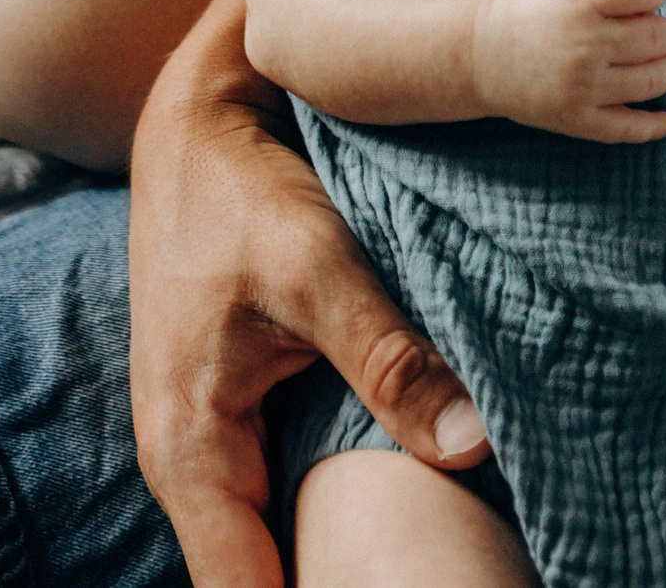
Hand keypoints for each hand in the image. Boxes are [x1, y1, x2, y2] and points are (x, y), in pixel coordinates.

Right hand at [131, 0, 488, 587]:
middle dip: (346, 580)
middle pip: (269, 578)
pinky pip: (295, 494)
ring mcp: (221, 448)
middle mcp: (196, 469)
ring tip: (445, 563)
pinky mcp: (251, 419)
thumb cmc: (239, 189)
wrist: (197, 123)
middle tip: (449, 576)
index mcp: (192, 455)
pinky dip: (348, 505)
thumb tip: (473, 446)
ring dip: (349, 551)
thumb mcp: (317, 264)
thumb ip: (387, 359)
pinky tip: (419, 512)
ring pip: (286, 540)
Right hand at [470, 0, 665, 142]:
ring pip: (654, 80)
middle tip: (665, 29)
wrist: (478, 52)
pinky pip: (628, 128)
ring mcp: (583, 85)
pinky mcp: (577, 119)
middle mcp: (585, 42)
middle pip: (658, 35)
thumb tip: (657, 5)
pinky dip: (657, 126)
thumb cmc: (527, 8)